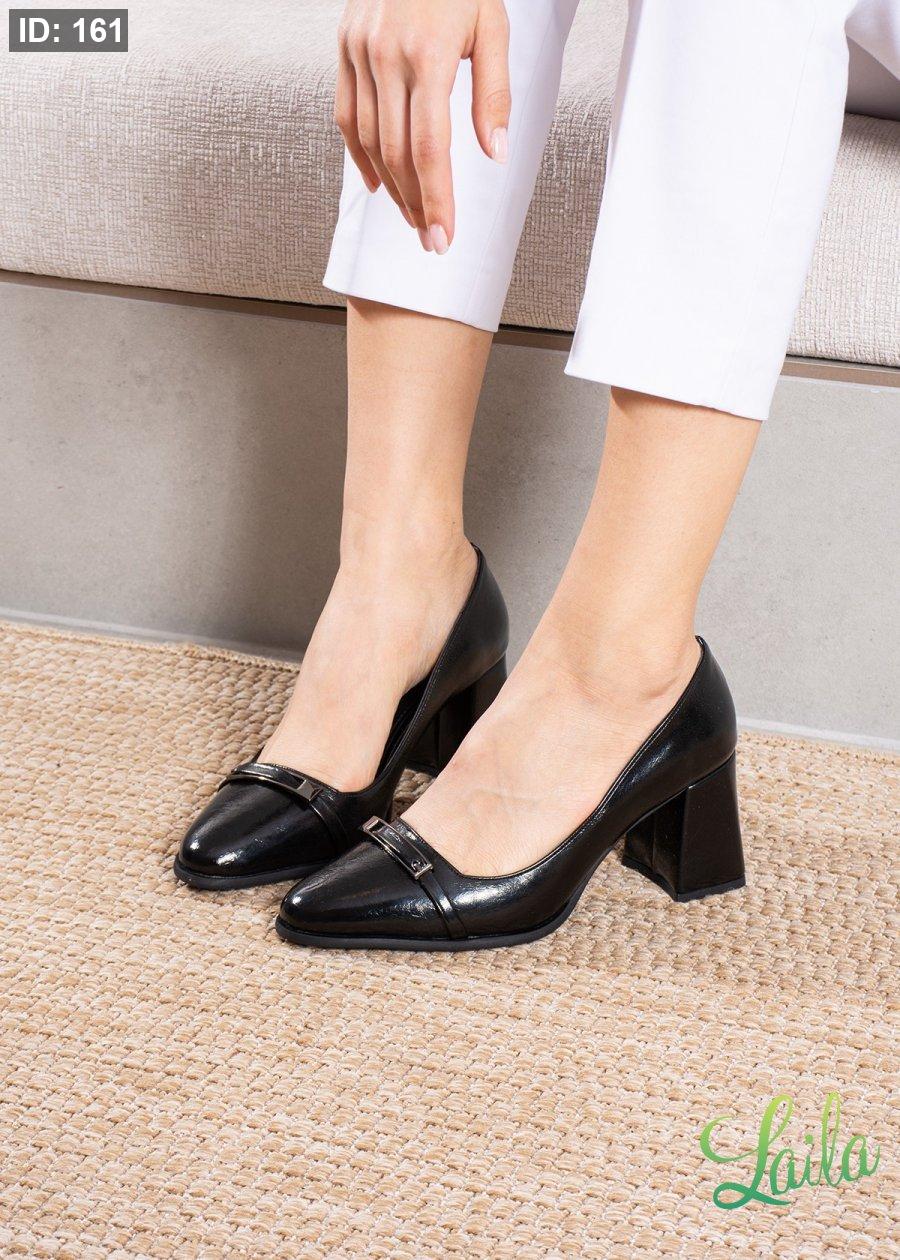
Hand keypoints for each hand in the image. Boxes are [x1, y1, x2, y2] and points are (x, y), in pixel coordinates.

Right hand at [335, 0, 510, 252]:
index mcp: (428, 55)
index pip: (430, 147)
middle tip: (431, 238)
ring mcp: (359, 52)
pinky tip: (379, 183)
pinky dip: (360, 157)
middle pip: (397, 153)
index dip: (437, 199)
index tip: (443, 235)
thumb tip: (496, 153)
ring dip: (392, 187)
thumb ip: (494, 94)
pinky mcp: (344, 49)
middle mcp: (386, 56)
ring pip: (368, 141)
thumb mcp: (492, 27)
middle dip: (416, 204)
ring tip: (413, 215)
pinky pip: (345, 117)